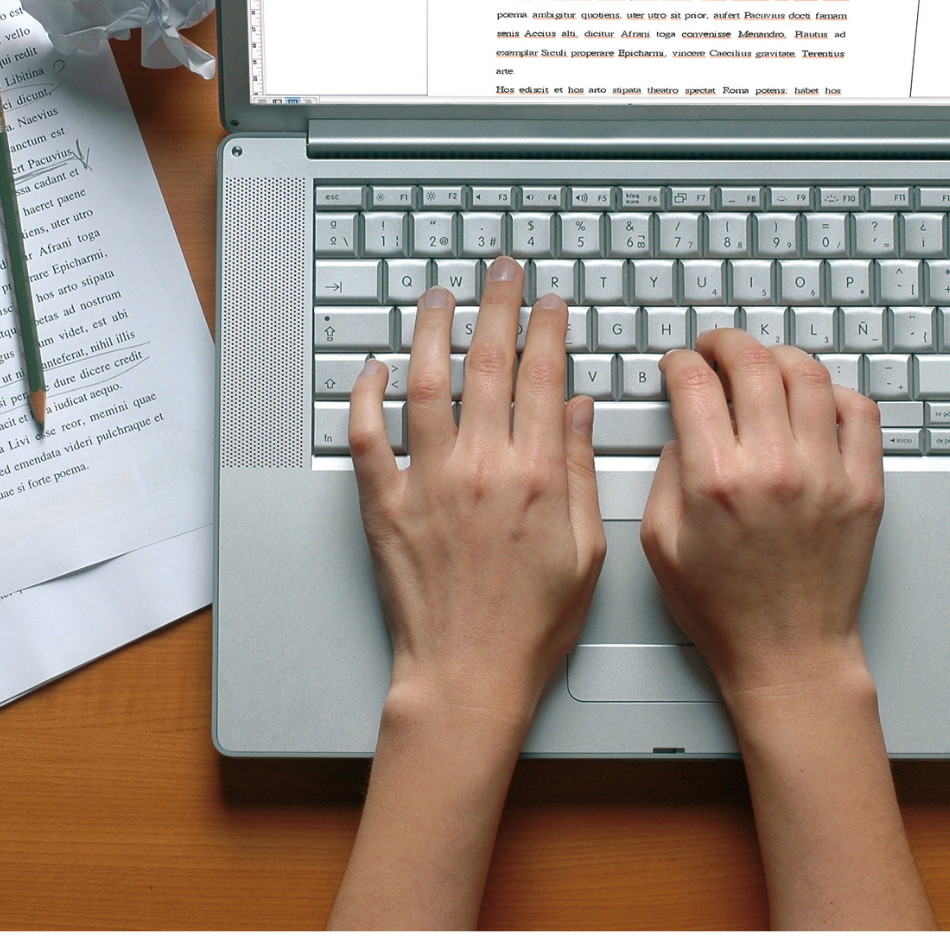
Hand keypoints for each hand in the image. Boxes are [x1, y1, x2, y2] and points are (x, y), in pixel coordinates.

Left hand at [348, 257, 606, 728]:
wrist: (468, 676)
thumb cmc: (531, 625)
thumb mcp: (584, 549)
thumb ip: (577, 470)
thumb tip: (574, 408)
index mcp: (536, 477)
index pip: (542, 378)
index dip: (548, 329)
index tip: (549, 303)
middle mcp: (480, 468)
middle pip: (487, 364)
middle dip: (497, 307)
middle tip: (500, 273)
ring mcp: (428, 483)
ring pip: (424, 383)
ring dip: (431, 331)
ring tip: (438, 299)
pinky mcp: (385, 505)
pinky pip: (366, 436)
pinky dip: (365, 395)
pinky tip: (373, 368)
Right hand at [640, 331, 931, 929]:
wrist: (789, 653)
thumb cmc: (724, 610)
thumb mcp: (660, 543)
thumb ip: (666, 474)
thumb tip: (684, 427)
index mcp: (716, 481)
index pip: (696, 384)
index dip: (680, 362)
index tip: (678, 364)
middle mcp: (774, 469)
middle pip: (753, 363)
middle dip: (727, 343)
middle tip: (717, 347)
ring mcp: (826, 475)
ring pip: (809, 376)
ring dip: (779, 358)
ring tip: (765, 366)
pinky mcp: (863, 488)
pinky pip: (859, 412)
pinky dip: (835, 392)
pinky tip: (814, 401)